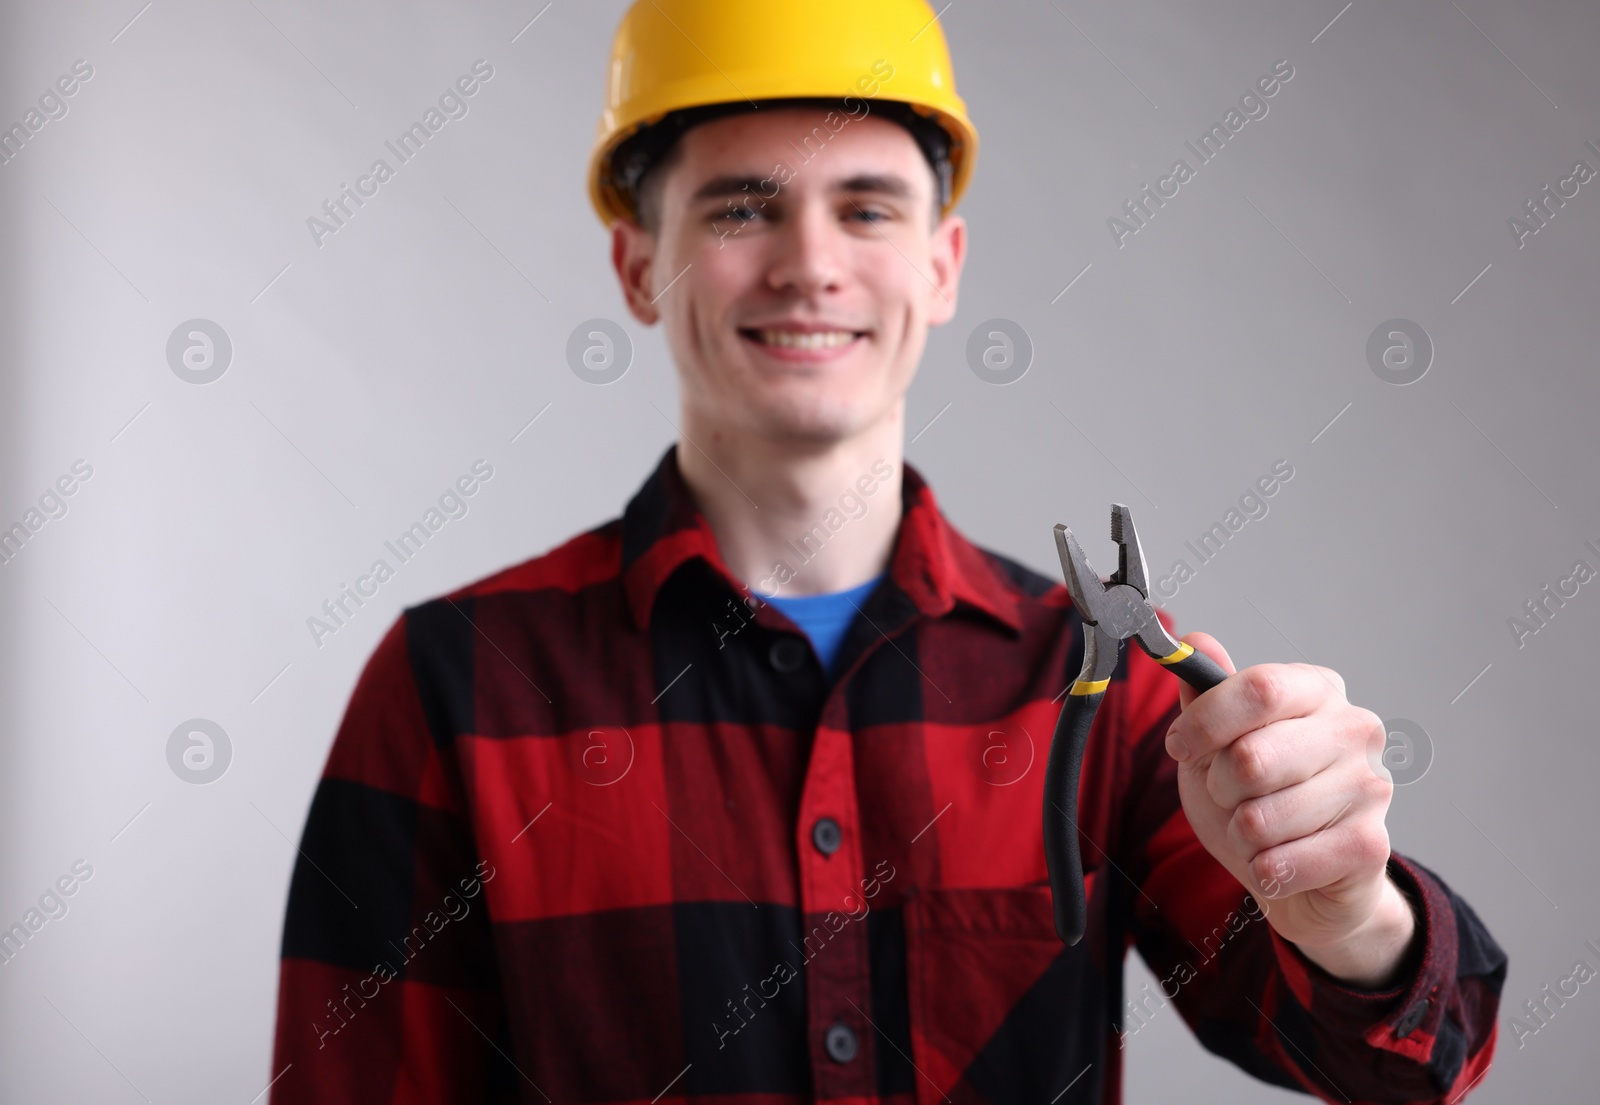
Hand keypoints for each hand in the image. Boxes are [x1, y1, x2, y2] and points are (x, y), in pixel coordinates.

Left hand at [1165, 632, 1416, 987]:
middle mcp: (1354, 729)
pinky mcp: (1369, 845)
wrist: (1305, 878)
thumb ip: (1205, 695)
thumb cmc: (1258, 798)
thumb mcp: (1217, 742)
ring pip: (1259, 819)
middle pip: (1251, 758)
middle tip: (1230, 796)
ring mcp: (1369, 786)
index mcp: (1316, 689)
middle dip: (1219, 788)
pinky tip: (1279, 862)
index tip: (1179, 745)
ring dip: (1240, 835)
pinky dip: (1263, 869)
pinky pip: (1280, 862)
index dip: (1204, 723)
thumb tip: (1196, 642)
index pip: (1258, 688)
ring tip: (1259, 831)